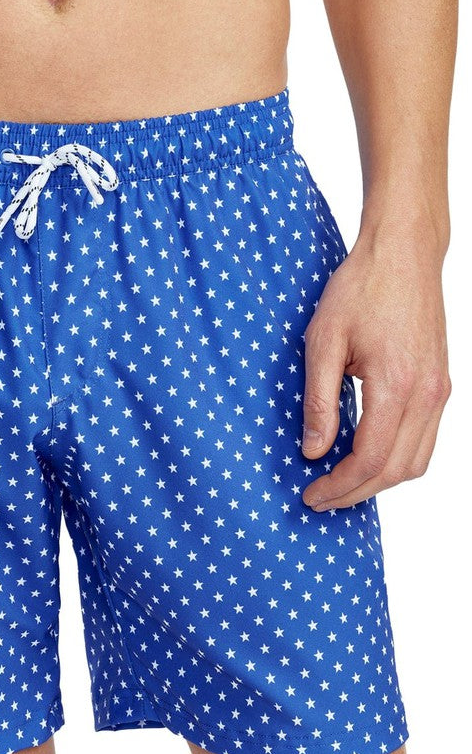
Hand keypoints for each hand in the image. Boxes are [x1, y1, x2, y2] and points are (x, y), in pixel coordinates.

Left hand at [300, 225, 450, 510]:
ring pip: (416, 461)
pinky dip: (397, 459)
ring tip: (340, 483)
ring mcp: (440, 391)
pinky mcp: (442, 385)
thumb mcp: (322, 341)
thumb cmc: (359, 290)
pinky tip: (366, 457)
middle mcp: (427, 395)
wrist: (402, 255)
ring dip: (379, 481)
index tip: (310, 494)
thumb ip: (318, 400)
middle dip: (356, 492)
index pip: (370, 459)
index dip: (339, 485)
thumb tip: (313, 450)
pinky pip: (425, 440)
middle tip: (320, 498)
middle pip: (396, 470)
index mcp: (397, 386)